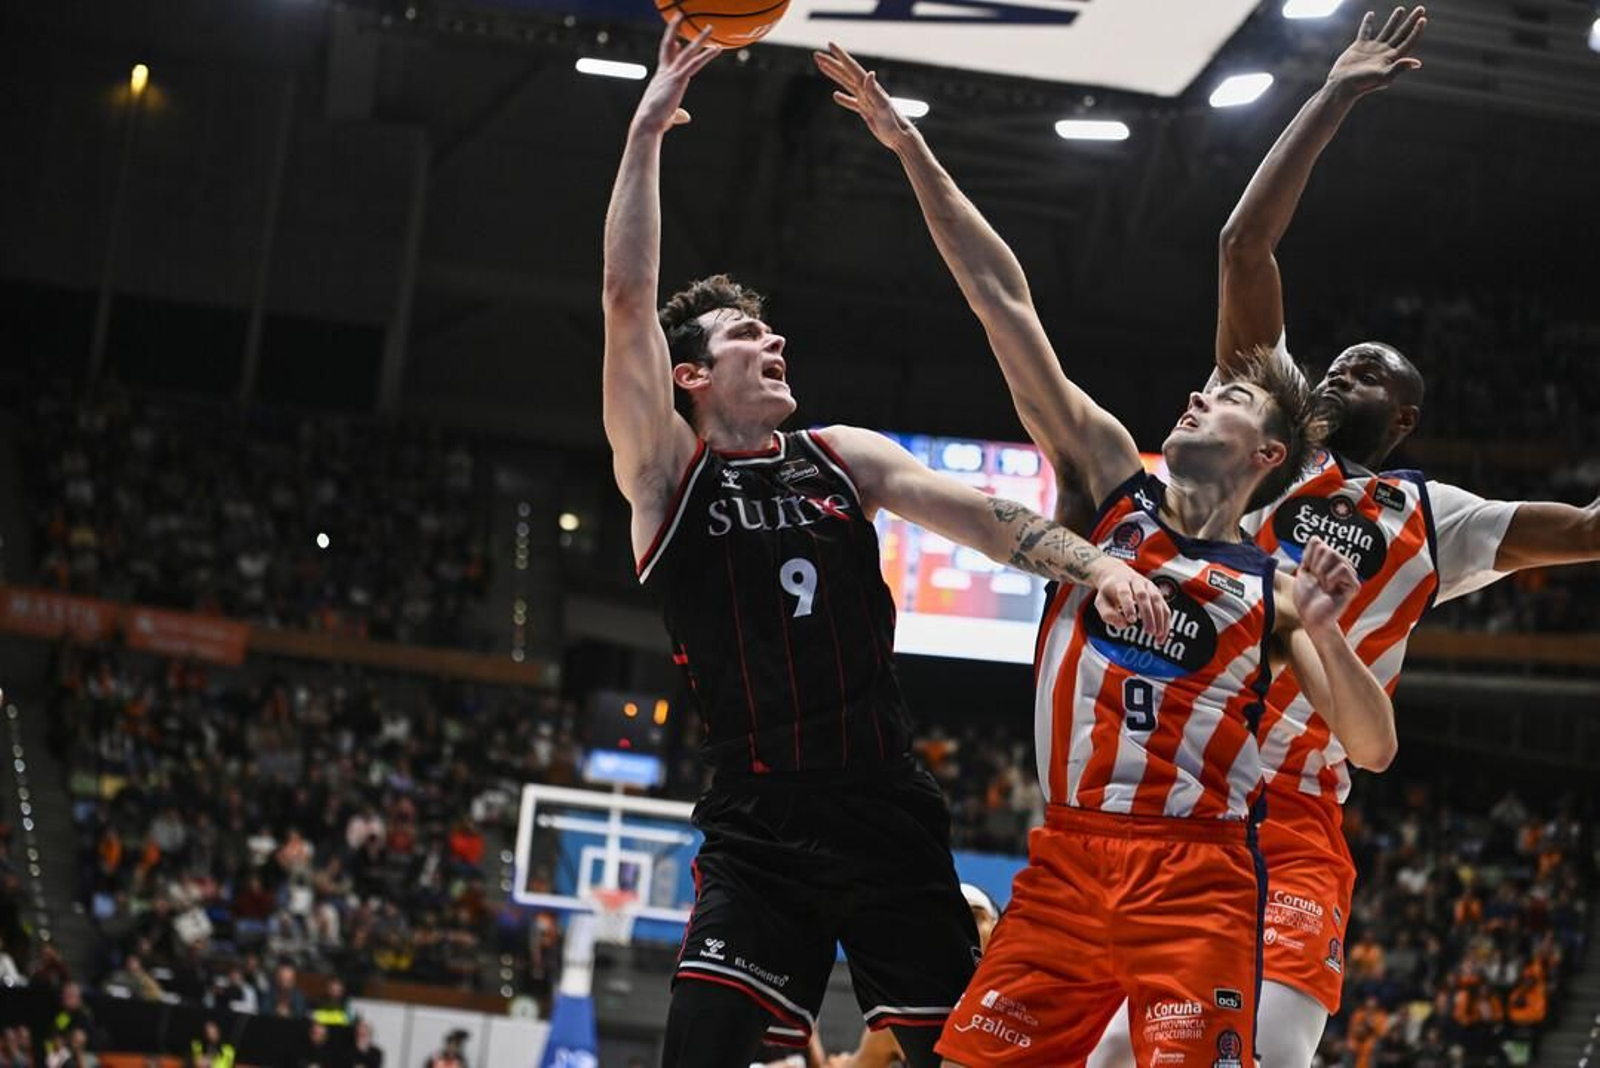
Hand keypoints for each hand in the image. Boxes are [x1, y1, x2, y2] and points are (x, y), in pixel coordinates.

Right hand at [632, 17, 721, 136]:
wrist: (647, 123)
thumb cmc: (654, 123)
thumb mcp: (668, 116)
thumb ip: (678, 115)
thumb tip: (686, 117)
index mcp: (661, 79)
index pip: (666, 59)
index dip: (673, 49)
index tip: (677, 41)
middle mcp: (664, 72)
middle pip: (671, 46)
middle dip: (676, 29)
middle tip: (680, 16)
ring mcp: (671, 74)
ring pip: (687, 51)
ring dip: (699, 38)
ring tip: (709, 27)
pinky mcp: (678, 80)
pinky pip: (695, 63)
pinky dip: (707, 55)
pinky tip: (717, 49)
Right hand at [812, 42, 918, 152]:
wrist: (900, 136)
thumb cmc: (893, 123)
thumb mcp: (883, 107)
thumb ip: (874, 91)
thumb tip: (869, 73)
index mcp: (869, 87)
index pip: (851, 68)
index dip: (840, 56)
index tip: (829, 44)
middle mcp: (867, 90)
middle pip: (845, 73)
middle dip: (831, 63)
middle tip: (816, 55)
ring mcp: (866, 100)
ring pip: (846, 83)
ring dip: (834, 74)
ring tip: (822, 67)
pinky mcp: (866, 111)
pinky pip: (851, 102)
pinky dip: (843, 98)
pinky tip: (835, 96)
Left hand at [1090, 559, 1171, 643]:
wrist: (1118, 575)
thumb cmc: (1109, 593)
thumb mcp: (1101, 602)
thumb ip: (1108, 615)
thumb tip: (1124, 625)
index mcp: (1120, 583)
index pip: (1124, 593)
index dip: (1128, 606)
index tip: (1131, 620)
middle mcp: (1136, 582)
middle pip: (1143, 595)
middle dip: (1148, 614)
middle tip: (1149, 631)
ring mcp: (1148, 586)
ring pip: (1157, 600)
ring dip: (1159, 618)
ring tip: (1157, 635)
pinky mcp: (1157, 593)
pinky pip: (1164, 606)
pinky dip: (1165, 621)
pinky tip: (1162, 634)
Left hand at [1292, 536, 1360, 631]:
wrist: (1311, 617)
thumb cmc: (1307, 598)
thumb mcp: (1304, 571)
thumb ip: (1309, 554)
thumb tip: (1316, 538)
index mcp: (1331, 561)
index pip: (1318, 543)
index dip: (1308, 558)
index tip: (1309, 573)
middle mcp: (1343, 565)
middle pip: (1326, 548)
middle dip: (1315, 566)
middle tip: (1317, 581)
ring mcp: (1350, 574)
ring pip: (1334, 555)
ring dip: (1321, 573)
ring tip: (1323, 586)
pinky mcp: (1355, 585)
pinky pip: (1342, 568)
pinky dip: (1330, 579)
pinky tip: (1330, 590)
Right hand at [1327, 6, 1425, 97]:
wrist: (1342, 86)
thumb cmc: (1362, 84)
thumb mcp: (1382, 76)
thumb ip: (1399, 68)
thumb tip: (1417, 63)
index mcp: (1392, 59)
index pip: (1408, 42)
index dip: (1417, 31)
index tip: (1423, 19)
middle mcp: (1384, 52)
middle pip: (1401, 33)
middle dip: (1411, 21)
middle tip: (1421, 8)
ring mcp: (1372, 49)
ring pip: (1387, 30)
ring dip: (1394, 20)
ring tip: (1401, 9)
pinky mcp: (1359, 47)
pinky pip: (1365, 31)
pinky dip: (1367, 23)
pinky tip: (1370, 14)